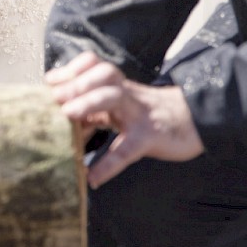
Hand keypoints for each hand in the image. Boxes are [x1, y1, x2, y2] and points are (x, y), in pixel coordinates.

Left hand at [45, 50, 204, 187]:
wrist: (196, 123)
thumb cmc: (154, 117)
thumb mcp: (125, 107)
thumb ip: (98, 109)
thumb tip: (66, 118)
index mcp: (120, 88)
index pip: (95, 67)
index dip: (72, 70)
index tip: (49, 80)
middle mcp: (127, 96)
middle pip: (103, 75)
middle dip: (76, 83)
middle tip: (54, 97)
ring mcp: (139, 114)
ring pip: (114, 97)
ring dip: (88, 103)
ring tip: (67, 115)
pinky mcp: (151, 137)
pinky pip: (127, 149)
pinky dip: (109, 165)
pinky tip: (93, 179)